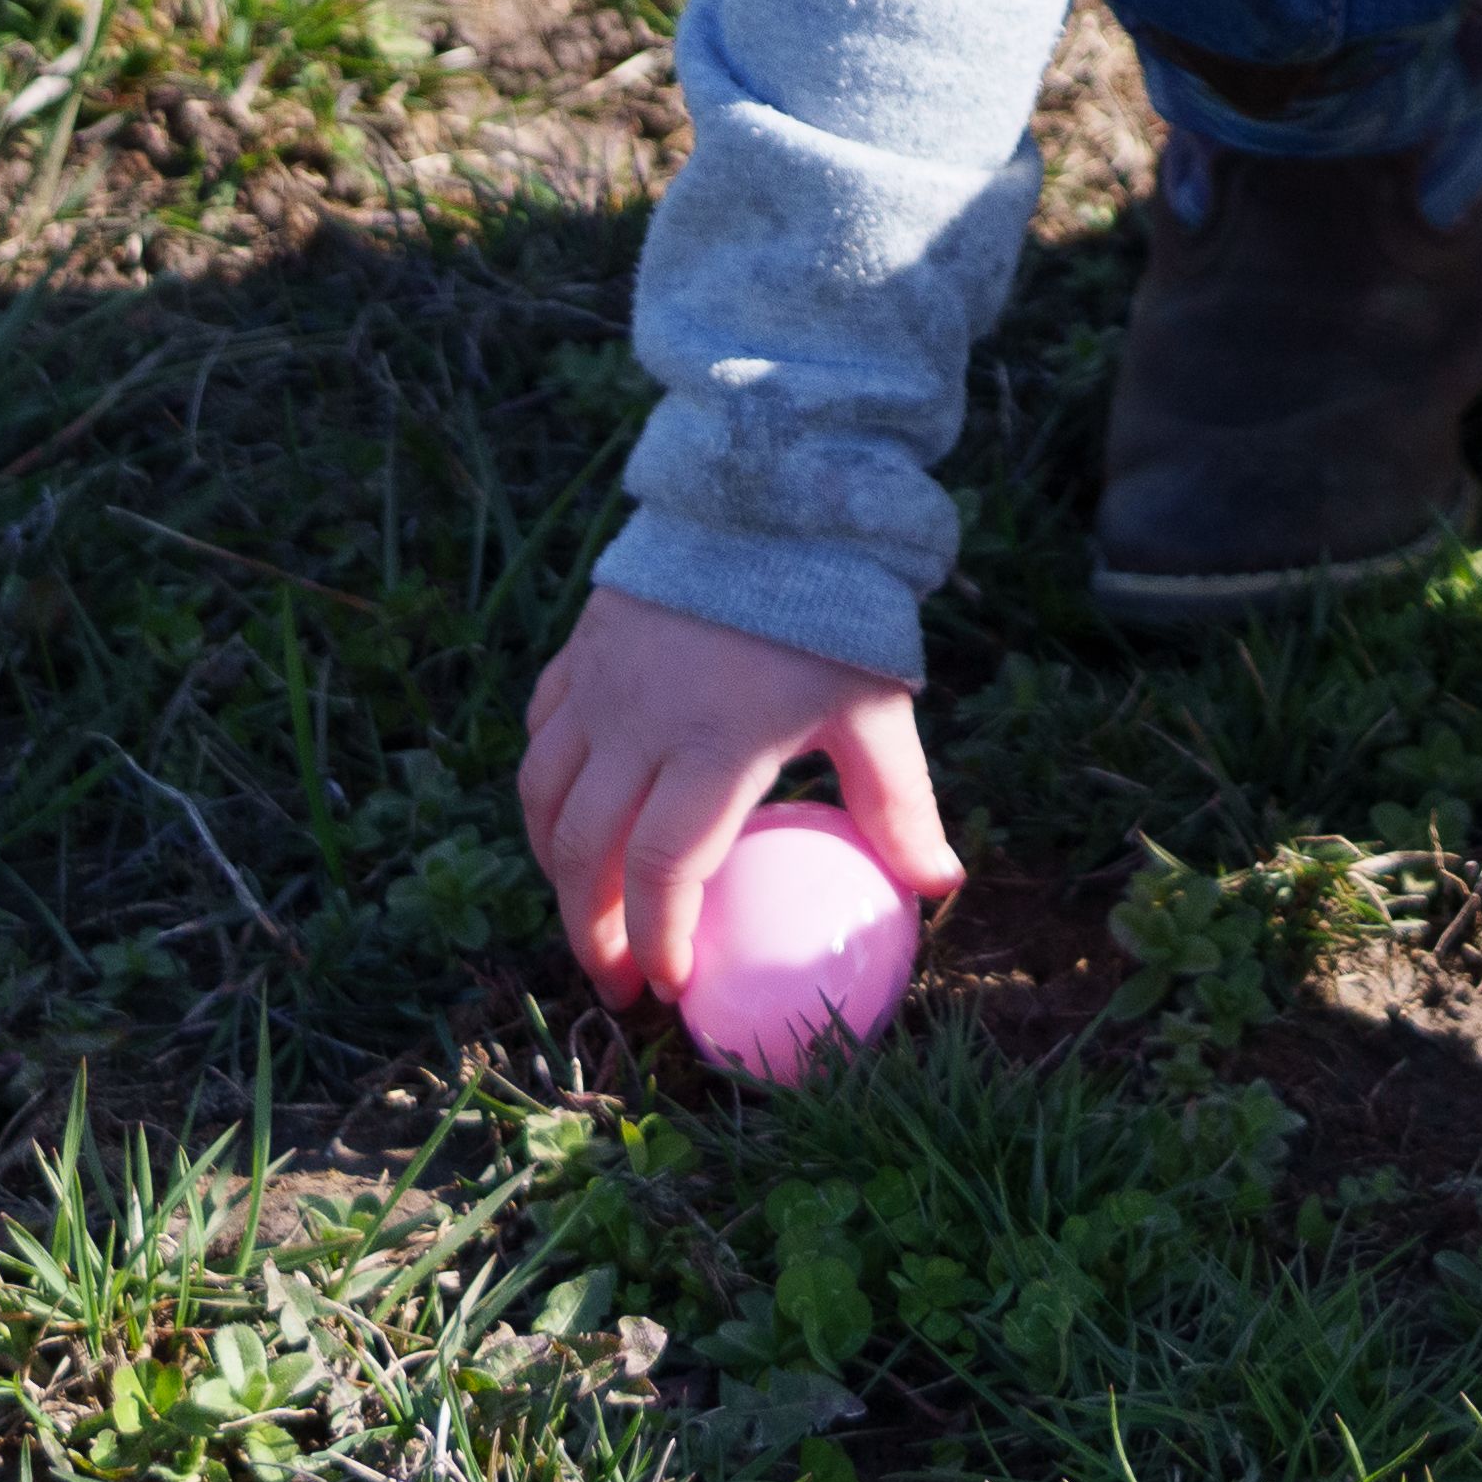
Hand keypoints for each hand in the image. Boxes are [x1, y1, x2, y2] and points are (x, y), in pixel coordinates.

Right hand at [517, 583, 963, 1006]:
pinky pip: (541, 738)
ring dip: (554, 869)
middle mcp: (638, 723)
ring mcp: (598, 686)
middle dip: (592, 931)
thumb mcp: (876, 708)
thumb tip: (940, 886)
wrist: (770, 494)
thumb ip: (900, 803)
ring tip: (585, 913)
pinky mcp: (579, 654)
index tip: (672, 988)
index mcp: (713, 746)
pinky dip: (545, 791)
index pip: (664, 869)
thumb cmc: (832, 607)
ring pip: (544, 800)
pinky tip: (569, 818)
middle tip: (618, 981)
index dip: (658, 939)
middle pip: (585, 852)